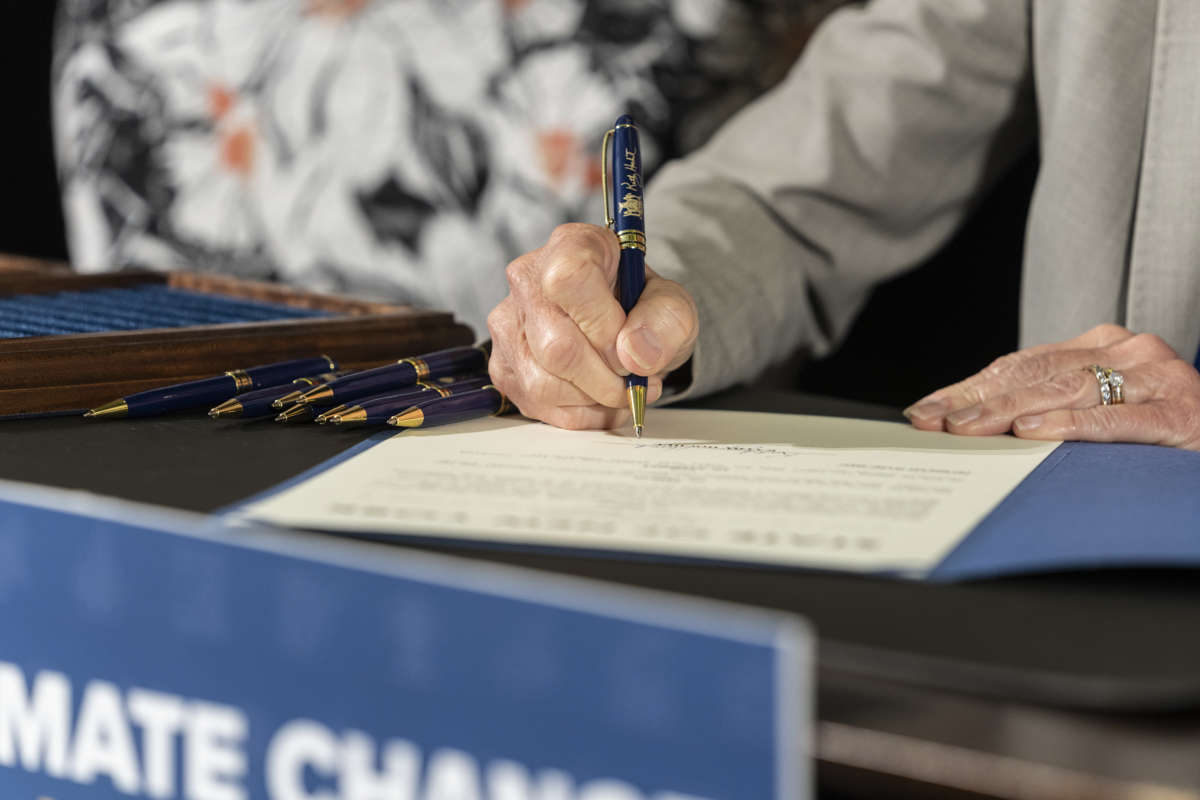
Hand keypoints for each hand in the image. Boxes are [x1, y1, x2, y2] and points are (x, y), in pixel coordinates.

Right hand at [487, 223, 698, 428]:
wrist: (624, 329)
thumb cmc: (642, 309)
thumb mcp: (673, 306)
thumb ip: (666, 321)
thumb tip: (634, 354)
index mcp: (571, 246)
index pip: (568, 280)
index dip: (603, 326)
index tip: (629, 345)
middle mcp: (528, 280)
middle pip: (556, 346)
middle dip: (607, 377)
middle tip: (634, 377)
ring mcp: (509, 325)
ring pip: (544, 384)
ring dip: (595, 399)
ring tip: (620, 386)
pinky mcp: (505, 367)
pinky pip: (539, 406)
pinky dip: (580, 413)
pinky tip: (599, 398)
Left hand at [903, 324, 1199, 449]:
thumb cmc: (1161, 432)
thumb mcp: (1102, 409)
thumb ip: (1050, 406)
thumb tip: (972, 426)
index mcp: (1104, 347)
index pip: (1020, 365)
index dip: (969, 388)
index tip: (924, 412)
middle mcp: (1128, 352)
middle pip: (1036, 374)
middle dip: (977, 400)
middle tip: (933, 423)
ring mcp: (1156, 379)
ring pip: (1069, 390)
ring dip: (1011, 410)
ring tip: (969, 429)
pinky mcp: (1179, 415)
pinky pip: (1117, 419)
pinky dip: (1071, 426)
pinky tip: (1032, 434)